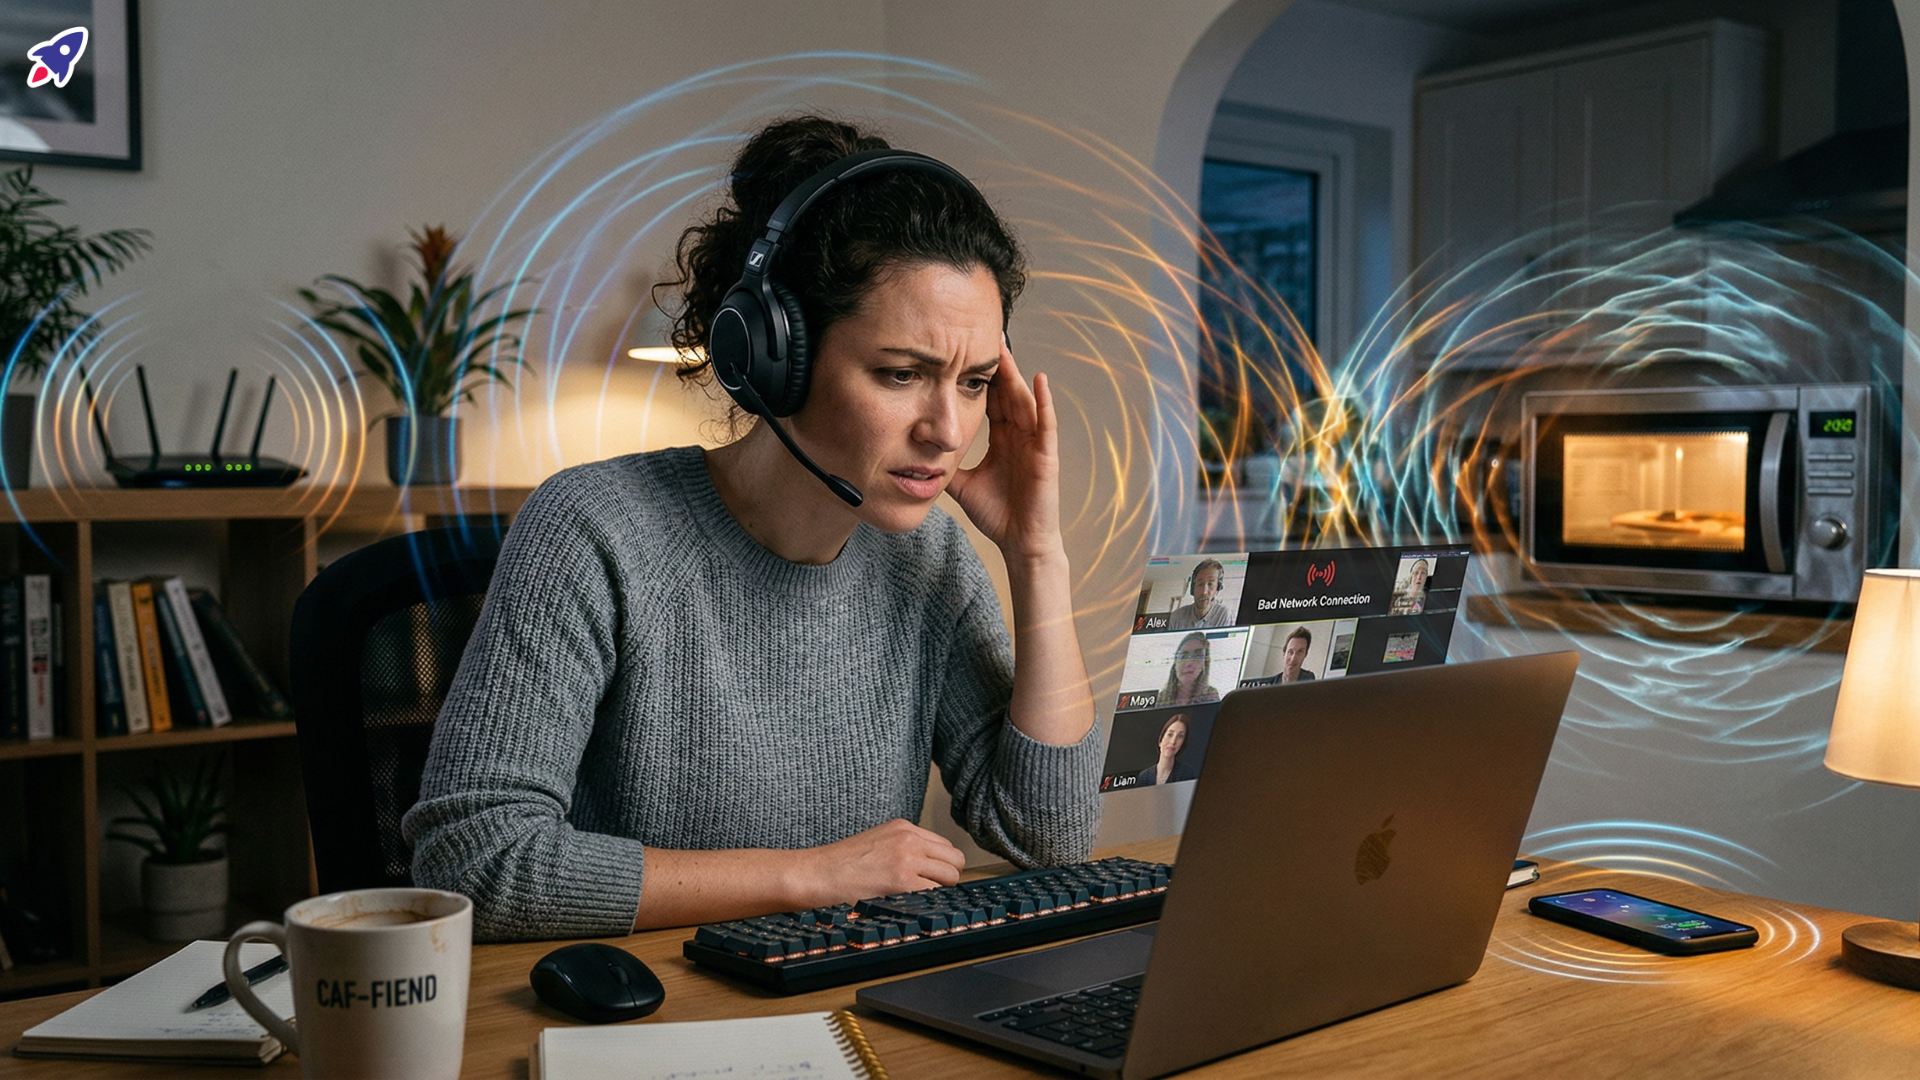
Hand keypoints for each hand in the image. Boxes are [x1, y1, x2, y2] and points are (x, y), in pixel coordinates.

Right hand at [797, 819, 965, 904]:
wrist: (815, 874)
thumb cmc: (839, 866)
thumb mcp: (876, 844)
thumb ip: (902, 850)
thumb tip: (925, 870)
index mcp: (903, 828)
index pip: (944, 846)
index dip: (940, 866)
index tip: (931, 880)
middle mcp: (909, 838)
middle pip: (955, 859)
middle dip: (946, 878)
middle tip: (928, 893)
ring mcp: (908, 857)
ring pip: (951, 877)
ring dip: (940, 892)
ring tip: (916, 900)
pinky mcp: (903, 880)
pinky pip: (936, 894)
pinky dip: (929, 904)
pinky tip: (911, 907)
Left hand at [945, 342, 1063, 562]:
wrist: (1019, 542)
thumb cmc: (997, 514)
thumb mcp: (961, 484)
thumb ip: (944, 465)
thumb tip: (914, 454)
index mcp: (1003, 440)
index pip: (991, 401)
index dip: (981, 378)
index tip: (966, 353)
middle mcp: (1020, 436)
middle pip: (1007, 393)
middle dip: (997, 366)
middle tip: (984, 335)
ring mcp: (1035, 444)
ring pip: (1025, 401)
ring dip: (1016, 374)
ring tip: (1005, 348)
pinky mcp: (1047, 455)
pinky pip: (1046, 423)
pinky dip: (1044, 401)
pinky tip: (1039, 379)